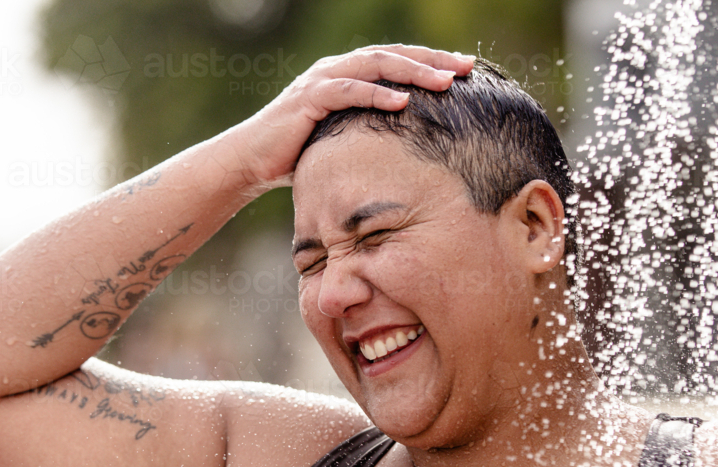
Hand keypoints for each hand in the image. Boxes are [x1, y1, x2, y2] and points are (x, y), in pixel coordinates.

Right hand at [229, 44, 474, 187]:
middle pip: (392, 55)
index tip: (465, 69)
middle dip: (431, 60)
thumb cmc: (298, 155)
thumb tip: (410, 148)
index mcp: (347, 75)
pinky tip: (403, 100)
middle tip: (466, 67)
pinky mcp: (308, 99)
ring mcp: (322, 80)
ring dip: (412, 72)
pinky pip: (348, 91)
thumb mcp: (342, 140)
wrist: (251, 161)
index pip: (395, 61)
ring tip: (445, 81)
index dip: (430, 61)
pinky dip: (376, 94)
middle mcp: (336, 70)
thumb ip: (369, 132)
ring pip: (374, 66)